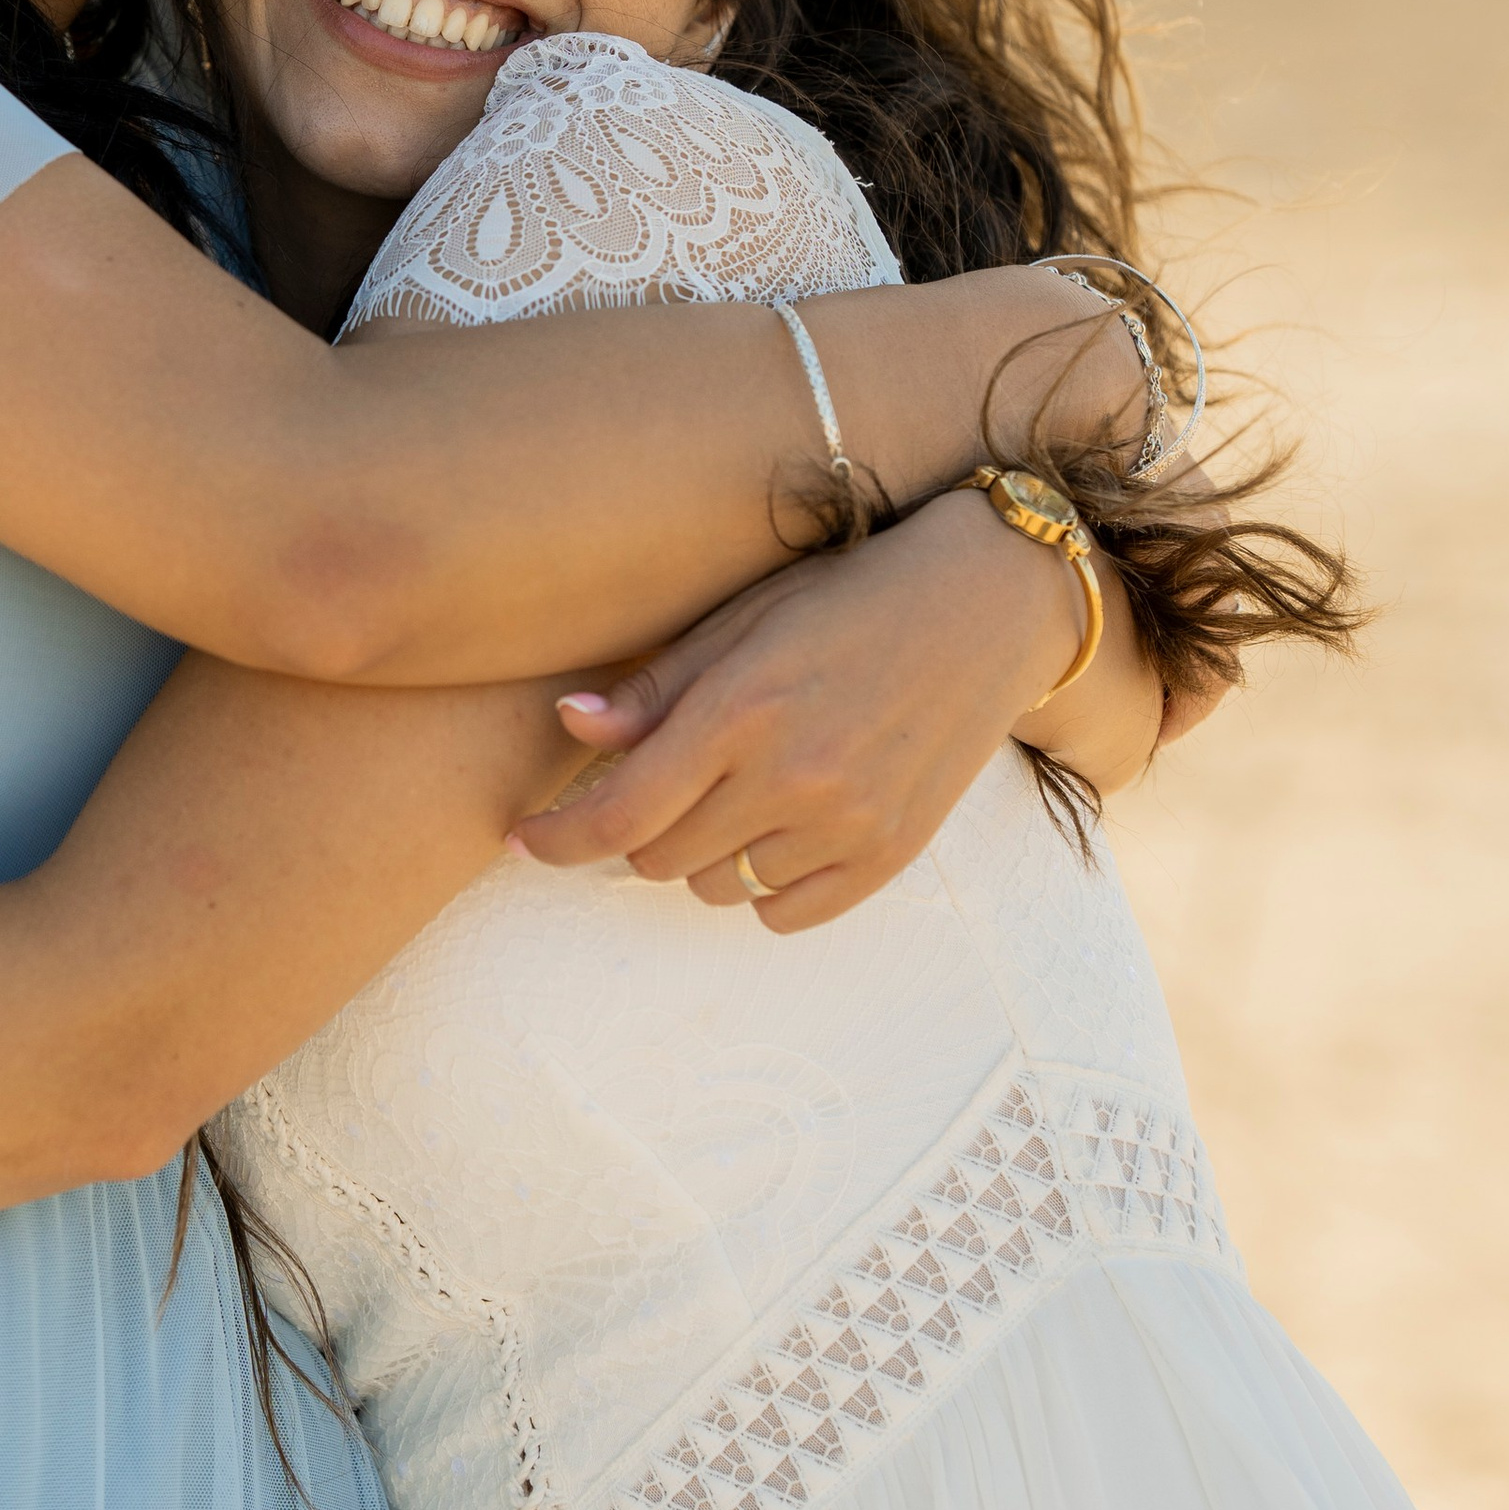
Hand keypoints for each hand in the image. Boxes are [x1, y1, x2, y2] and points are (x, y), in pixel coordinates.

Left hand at [511, 488, 1084, 925]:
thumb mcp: (742, 621)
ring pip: (716, 887)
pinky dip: (763, 882)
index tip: (524, 840)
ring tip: (742, 786)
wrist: (984, 605)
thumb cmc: (848, 597)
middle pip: (657, 857)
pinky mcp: (890, 855)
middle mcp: (791, 775)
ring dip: (703, 851)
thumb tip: (569, 726)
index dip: (557, 838)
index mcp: (741, 709)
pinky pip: (784, 912)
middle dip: (641, 826)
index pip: (619, 810)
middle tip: (671, 777)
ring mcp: (846, 823)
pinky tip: (781, 826)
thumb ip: (655, 688)